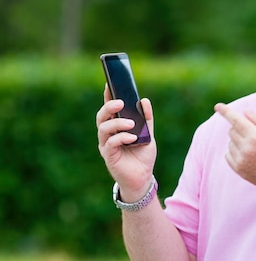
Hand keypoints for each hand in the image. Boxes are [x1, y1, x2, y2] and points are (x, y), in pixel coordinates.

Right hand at [96, 84, 156, 198]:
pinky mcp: (108, 156)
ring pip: (103, 128)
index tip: (110, 83)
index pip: (109, 109)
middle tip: (121, 102)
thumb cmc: (143, 155)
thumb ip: (146, 119)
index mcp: (116, 127)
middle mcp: (108, 135)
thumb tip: (144, 100)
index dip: (107, 96)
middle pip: (101, 116)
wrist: (143, 177)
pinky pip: (110, 143)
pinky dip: (121, 137)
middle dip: (109, 107)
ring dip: (118, 123)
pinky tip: (132, 138)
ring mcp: (106, 145)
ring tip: (132, 124)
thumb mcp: (148, 134)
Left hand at [214, 102, 255, 191]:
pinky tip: (248, 155)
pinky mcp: (238, 169)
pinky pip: (228, 154)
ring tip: (254, 148)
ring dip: (238, 141)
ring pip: (230, 142)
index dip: (226, 112)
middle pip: (232, 130)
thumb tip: (245, 112)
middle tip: (253, 134)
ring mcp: (241, 160)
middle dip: (239, 128)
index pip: (236, 120)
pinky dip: (234, 151)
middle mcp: (246, 148)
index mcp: (255, 136)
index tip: (218, 106)